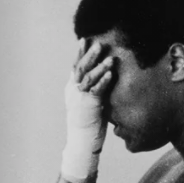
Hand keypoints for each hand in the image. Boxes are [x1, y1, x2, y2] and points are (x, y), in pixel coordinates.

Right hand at [61, 39, 114, 182]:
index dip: (80, 54)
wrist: (82, 142)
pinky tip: (111, 73)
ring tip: (108, 56)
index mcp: (72, 89)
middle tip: (97, 43)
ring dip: (99, 66)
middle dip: (89, 55)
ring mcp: (80, 98)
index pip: (75, 67)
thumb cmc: (89, 124)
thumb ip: (95, 91)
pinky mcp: (88, 105)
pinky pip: (96, 90)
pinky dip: (104, 80)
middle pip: (80, 68)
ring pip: (88, 77)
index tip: (84, 40)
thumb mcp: (91, 103)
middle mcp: (73, 91)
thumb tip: (105, 82)